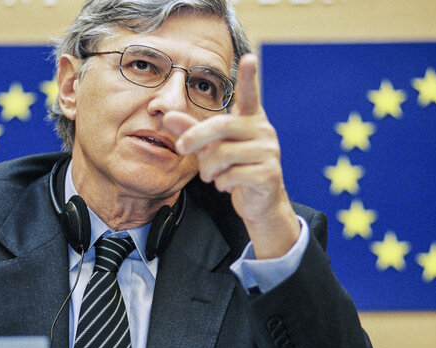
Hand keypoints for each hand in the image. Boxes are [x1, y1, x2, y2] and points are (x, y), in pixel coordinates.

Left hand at [164, 54, 299, 258]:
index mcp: (250, 120)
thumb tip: (166, 115)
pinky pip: (233, 175)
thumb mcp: (209, 148)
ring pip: (223, 155)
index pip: (250, 95)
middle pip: (221, 126)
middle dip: (195, 138)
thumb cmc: (234, 168)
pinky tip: (229, 184)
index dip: (248, 77)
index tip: (249, 57)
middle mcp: (263, 131)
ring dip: (209, 169)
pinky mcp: (269, 173)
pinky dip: (222, 183)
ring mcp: (269, 152)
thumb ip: (191, 131)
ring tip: (213, 175)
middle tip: (181, 149)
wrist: (259, 202)